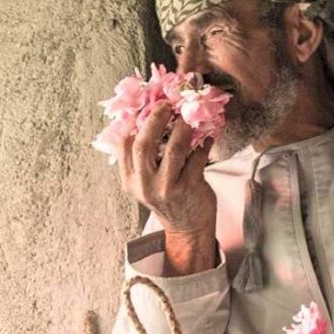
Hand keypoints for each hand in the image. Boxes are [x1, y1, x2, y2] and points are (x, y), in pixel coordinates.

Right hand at [117, 101, 216, 274]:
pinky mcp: (190, 188)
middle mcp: (145, 185)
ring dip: (182, 128)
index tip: (145, 107)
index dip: (133, 123)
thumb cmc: (168, 200)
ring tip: (189, 117)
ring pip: (174, 149)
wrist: (187, 228)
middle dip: (155, 119)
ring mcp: (168, 187)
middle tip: (167, 105)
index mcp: (130, 181)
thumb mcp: (146, 184)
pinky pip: (198, 158)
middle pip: (144, 145)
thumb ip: (143, 160)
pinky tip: (209, 135)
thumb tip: (147, 122)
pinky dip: (204, 143)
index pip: (124, 146)